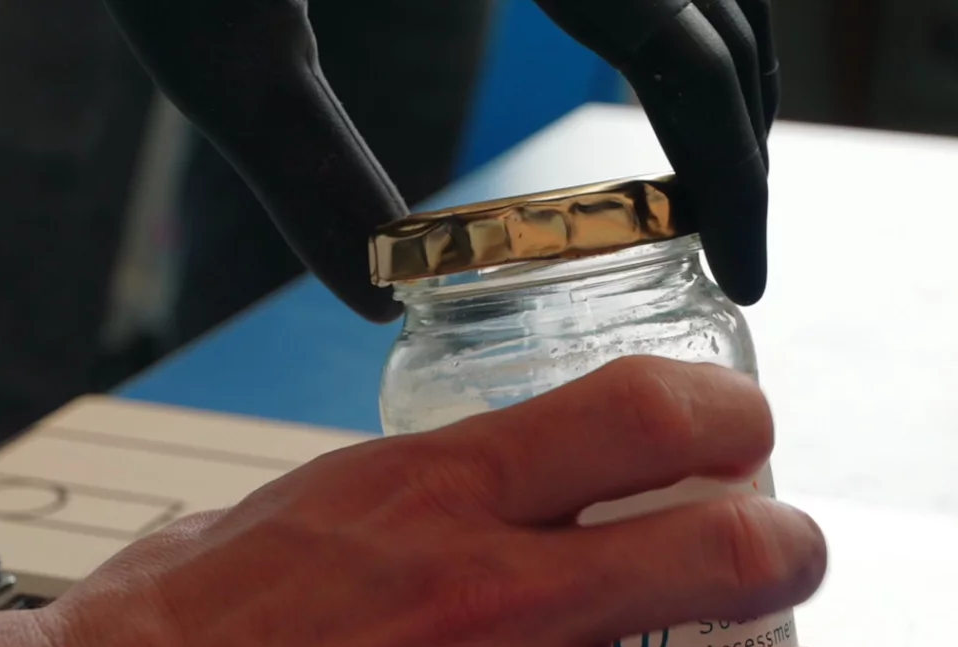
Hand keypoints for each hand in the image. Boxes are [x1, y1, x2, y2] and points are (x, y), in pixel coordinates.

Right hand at [36, 357, 832, 646]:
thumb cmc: (158, 644)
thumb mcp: (282, 514)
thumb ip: (394, 505)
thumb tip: (453, 503)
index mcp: (432, 497)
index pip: (648, 415)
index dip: (734, 422)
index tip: (743, 443)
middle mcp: (486, 602)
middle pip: (735, 553)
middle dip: (791, 555)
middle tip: (782, 570)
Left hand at [100, 0, 777, 319]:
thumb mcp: (213, 40)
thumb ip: (301, 169)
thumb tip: (377, 305)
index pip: (687, 52)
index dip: (731, 175)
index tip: (743, 276)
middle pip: (719, 2)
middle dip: (737, 132)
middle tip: (727, 244)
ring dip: (715, 63)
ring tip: (697, 177)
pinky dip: (666, 4)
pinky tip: (632, 64)